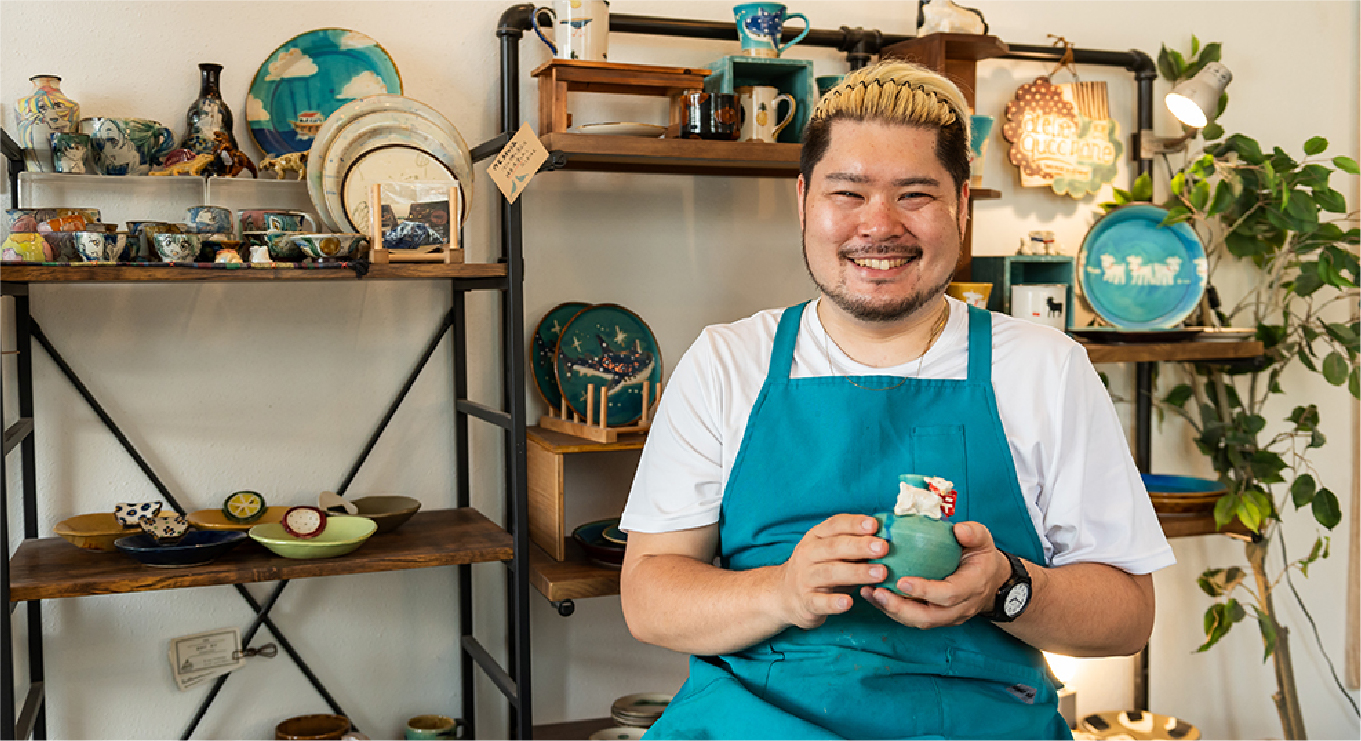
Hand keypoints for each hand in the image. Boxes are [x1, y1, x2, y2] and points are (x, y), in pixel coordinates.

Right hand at [775, 514, 888, 629]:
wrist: (785, 594)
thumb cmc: (820, 569)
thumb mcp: (831, 552)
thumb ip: (854, 544)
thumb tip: (886, 538)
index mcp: (815, 537)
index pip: (834, 525)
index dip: (854, 524)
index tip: (874, 525)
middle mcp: (807, 554)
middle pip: (833, 547)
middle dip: (860, 546)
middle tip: (883, 548)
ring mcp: (805, 578)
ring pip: (829, 573)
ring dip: (856, 572)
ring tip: (880, 573)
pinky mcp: (806, 602)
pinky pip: (819, 602)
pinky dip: (833, 603)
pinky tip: (849, 603)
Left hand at [858, 521, 1008, 628]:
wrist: (990, 580)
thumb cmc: (981, 557)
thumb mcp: (983, 540)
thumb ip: (973, 534)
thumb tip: (958, 530)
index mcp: (972, 587)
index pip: (949, 595)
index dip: (926, 590)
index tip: (902, 581)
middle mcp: (961, 607)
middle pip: (929, 617)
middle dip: (901, 608)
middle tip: (878, 592)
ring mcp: (949, 616)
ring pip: (918, 621)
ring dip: (892, 610)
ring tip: (870, 593)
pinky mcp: (937, 617)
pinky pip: (913, 619)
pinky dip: (892, 609)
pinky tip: (873, 595)